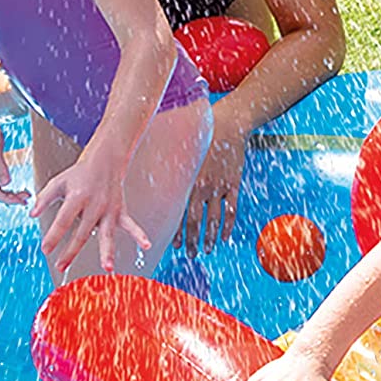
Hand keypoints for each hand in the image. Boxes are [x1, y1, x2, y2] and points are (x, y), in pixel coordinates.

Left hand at [30, 151, 149, 274]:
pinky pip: (130, 225)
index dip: (54, 236)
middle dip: (71, 251)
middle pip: (82, 233)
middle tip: (61, 266)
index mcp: (77, 197)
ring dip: (107, 251)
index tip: (45, 250)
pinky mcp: (121, 212)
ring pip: (107, 234)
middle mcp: (94, 205)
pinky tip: (145, 245)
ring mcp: (109, 210)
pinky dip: (139, 234)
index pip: (63, 220)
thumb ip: (44, 198)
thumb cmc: (79, 174)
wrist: (104, 162)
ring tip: (107, 267)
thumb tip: (32, 214)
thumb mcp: (58, 182)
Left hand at [176, 117, 244, 255]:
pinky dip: (228, 226)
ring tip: (208, 250)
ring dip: (211, 238)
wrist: (228, 125)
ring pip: (215, 219)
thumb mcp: (179, 148)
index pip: (180, 214)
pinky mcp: (234, 185)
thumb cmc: (201, 135)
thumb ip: (166, 162)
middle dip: (193, 241)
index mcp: (188, 181)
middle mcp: (203, 187)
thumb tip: (145, 168)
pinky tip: (225, 237)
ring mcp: (220, 187)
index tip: (176, 247)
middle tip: (191, 256)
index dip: (179, 232)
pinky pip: (232, 210)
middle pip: (197, 222)